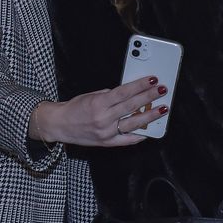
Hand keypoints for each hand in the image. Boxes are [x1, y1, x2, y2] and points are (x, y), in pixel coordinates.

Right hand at [30, 75, 166, 147]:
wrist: (59, 124)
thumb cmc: (75, 108)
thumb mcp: (92, 95)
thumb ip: (110, 95)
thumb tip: (130, 94)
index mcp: (99, 103)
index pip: (124, 92)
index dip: (140, 85)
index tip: (153, 79)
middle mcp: (103, 118)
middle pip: (131, 106)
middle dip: (149, 97)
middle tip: (163, 90)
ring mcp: (106, 132)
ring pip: (133, 123)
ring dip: (150, 116)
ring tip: (162, 109)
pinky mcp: (106, 142)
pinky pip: (126, 140)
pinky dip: (139, 135)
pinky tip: (149, 130)